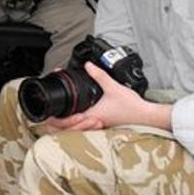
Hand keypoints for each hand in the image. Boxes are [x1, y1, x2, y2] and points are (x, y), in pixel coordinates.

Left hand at [45, 63, 170, 131]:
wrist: (146, 116)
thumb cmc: (132, 106)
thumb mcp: (113, 87)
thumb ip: (99, 75)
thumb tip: (88, 65)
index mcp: (90, 116)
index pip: (65, 122)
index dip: (53, 119)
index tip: (46, 113)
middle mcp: (92, 123)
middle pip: (67, 129)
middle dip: (56, 122)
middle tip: (50, 113)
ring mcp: (96, 126)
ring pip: (75, 129)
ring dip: (67, 123)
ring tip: (62, 114)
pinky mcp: (102, 125)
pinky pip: (85, 126)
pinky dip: (78, 122)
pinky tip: (79, 115)